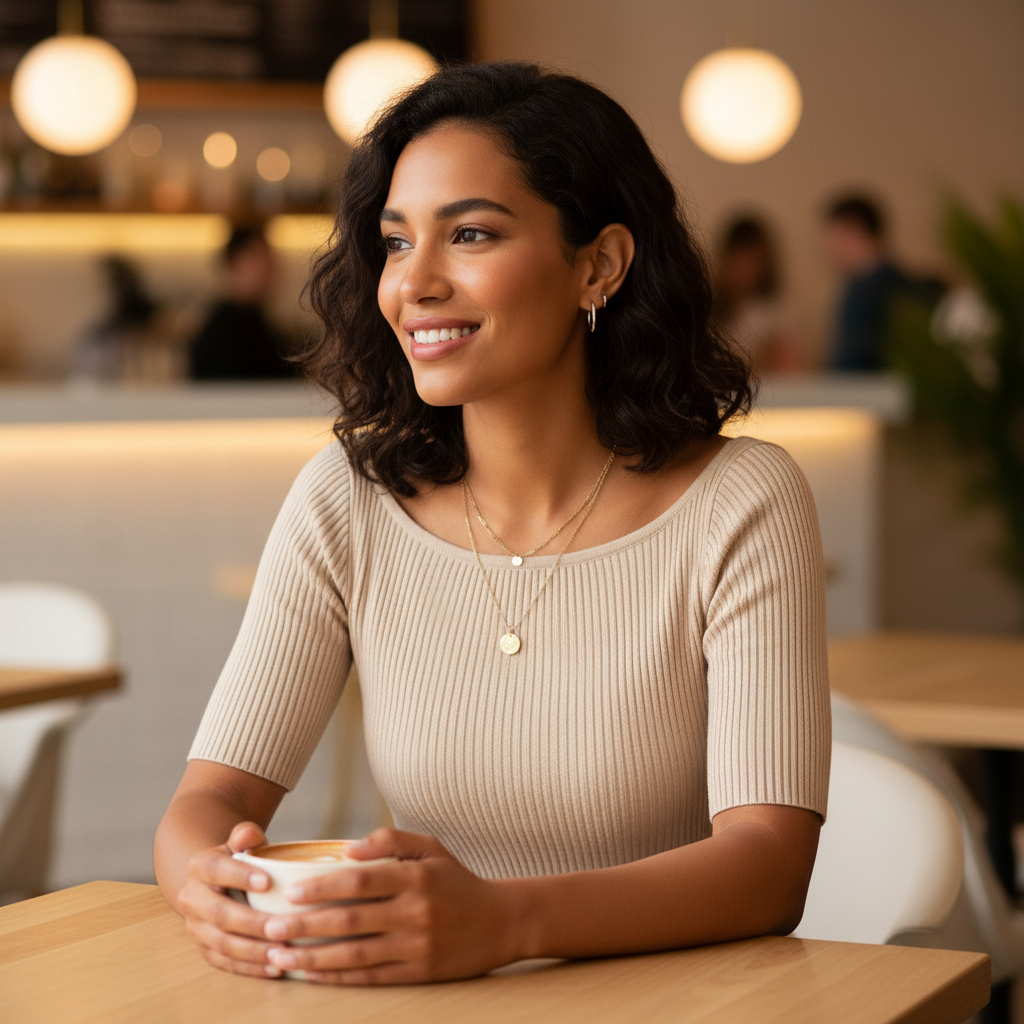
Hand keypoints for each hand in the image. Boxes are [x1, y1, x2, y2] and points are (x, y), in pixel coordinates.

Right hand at [176, 821, 281, 978]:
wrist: (215, 881)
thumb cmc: (239, 859)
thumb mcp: (241, 842)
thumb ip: (246, 835)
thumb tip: (250, 834)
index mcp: (200, 866)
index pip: (217, 870)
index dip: (240, 876)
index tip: (268, 882)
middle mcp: (192, 898)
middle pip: (221, 914)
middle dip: (252, 923)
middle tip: (282, 927)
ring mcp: (196, 927)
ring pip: (222, 943)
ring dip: (253, 951)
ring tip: (282, 952)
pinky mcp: (204, 949)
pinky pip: (225, 962)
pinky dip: (250, 967)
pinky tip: (275, 967)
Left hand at [262, 828, 523, 983]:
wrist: (502, 921)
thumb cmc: (457, 880)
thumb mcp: (430, 848)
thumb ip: (390, 840)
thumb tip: (347, 849)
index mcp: (415, 877)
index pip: (360, 881)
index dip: (322, 888)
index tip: (290, 893)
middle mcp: (415, 912)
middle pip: (350, 921)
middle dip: (305, 926)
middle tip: (269, 929)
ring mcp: (417, 946)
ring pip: (355, 956)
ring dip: (312, 957)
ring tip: (280, 956)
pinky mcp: (419, 973)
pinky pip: (371, 978)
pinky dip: (338, 978)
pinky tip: (313, 974)